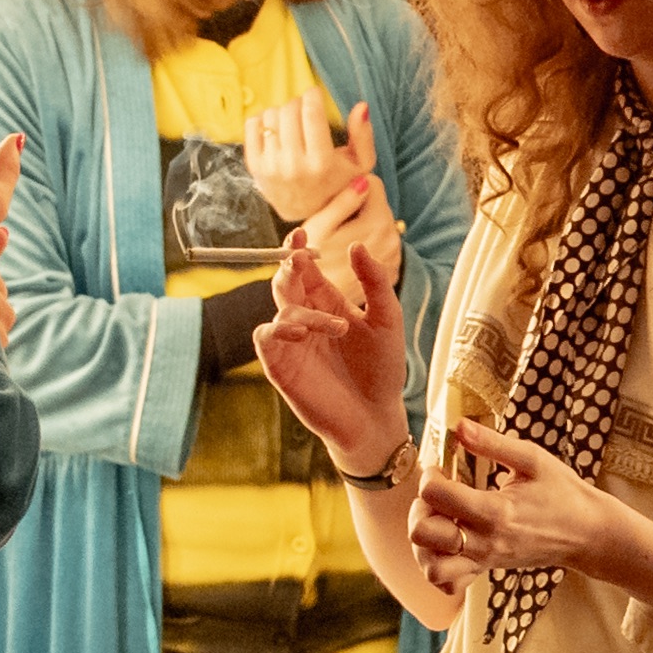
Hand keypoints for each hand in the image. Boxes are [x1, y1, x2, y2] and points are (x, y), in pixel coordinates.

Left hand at [245, 94, 378, 231]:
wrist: (308, 212)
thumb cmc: (338, 182)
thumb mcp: (360, 164)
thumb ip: (363, 136)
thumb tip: (362, 106)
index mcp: (321, 163)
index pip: (312, 114)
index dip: (313, 95)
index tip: (315, 93)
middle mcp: (294, 166)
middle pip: (290, 111)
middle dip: (299, 102)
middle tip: (305, 109)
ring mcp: (271, 166)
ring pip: (271, 115)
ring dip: (283, 111)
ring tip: (292, 122)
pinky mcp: (254, 165)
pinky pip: (252, 124)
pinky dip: (263, 119)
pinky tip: (277, 129)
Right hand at [249, 180, 412, 471]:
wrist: (376, 417)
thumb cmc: (383, 370)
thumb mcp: (387, 321)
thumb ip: (375, 284)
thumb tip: (356, 246)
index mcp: (328, 304)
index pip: (305, 269)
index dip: (298, 250)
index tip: (301, 234)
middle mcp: (305, 319)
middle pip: (285, 282)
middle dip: (287, 266)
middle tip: (298, 256)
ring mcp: (291, 342)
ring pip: (280, 309)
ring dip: (303, 310)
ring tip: (337, 326)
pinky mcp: (281, 365)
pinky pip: (265, 338)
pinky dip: (278, 329)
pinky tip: (302, 334)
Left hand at [408, 414, 628, 586]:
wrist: (588, 533)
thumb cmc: (563, 493)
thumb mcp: (533, 459)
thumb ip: (492, 443)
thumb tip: (458, 425)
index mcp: (496, 511)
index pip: (436, 494)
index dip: (431, 475)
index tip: (444, 468)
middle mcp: (486, 541)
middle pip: (422, 533)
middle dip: (421, 508)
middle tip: (439, 496)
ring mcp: (485, 560)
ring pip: (430, 566)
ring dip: (425, 542)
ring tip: (440, 520)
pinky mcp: (486, 569)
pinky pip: (448, 582)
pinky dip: (438, 567)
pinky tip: (447, 544)